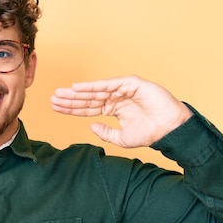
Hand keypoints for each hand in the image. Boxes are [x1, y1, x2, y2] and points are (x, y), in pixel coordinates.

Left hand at [51, 76, 192, 147]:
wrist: (169, 130)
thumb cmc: (150, 133)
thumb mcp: (122, 138)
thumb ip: (106, 133)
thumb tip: (90, 126)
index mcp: (113, 109)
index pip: (88, 108)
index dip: (72, 108)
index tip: (56, 107)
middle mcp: (116, 98)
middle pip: (88, 98)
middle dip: (70, 99)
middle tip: (53, 98)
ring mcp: (123, 90)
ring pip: (95, 91)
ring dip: (77, 92)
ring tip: (60, 94)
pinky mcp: (131, 84)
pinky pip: (108, 85)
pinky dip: (93, 86)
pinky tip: (77, 87)